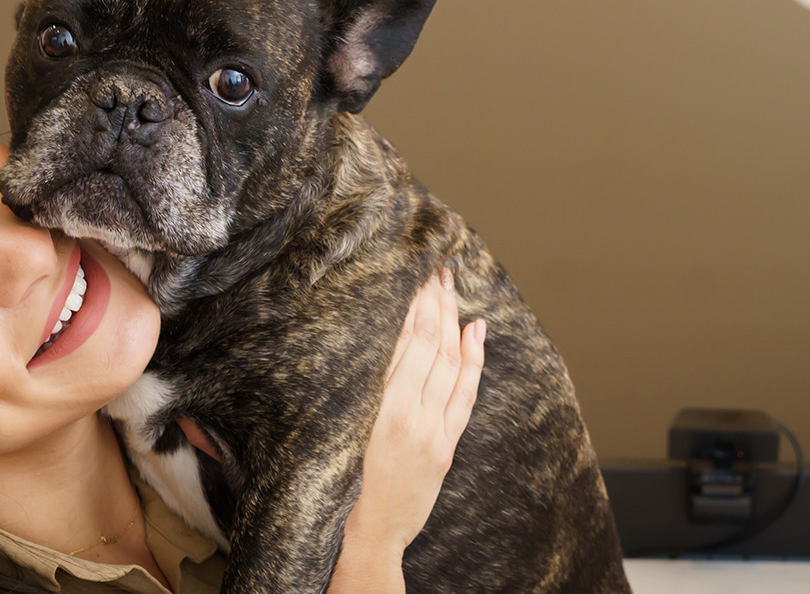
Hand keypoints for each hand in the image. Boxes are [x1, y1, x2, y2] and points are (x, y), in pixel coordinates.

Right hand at [328, 268, 485, 593]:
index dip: (412, 306)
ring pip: (448, 364)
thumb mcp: (335, 432)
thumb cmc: (337, 485)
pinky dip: (472, 360)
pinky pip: (464, 395)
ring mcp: (431, 431)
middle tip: (435, 270)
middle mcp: (406, 415)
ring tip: (451, 288)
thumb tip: (355, 349)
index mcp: (375, 409)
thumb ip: (348, 391)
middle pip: (427, 345)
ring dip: (452, 322)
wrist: (365, 538)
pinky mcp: (445, 447)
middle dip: (434, 303)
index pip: (401, 342)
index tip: (413, 276)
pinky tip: (475, 330)